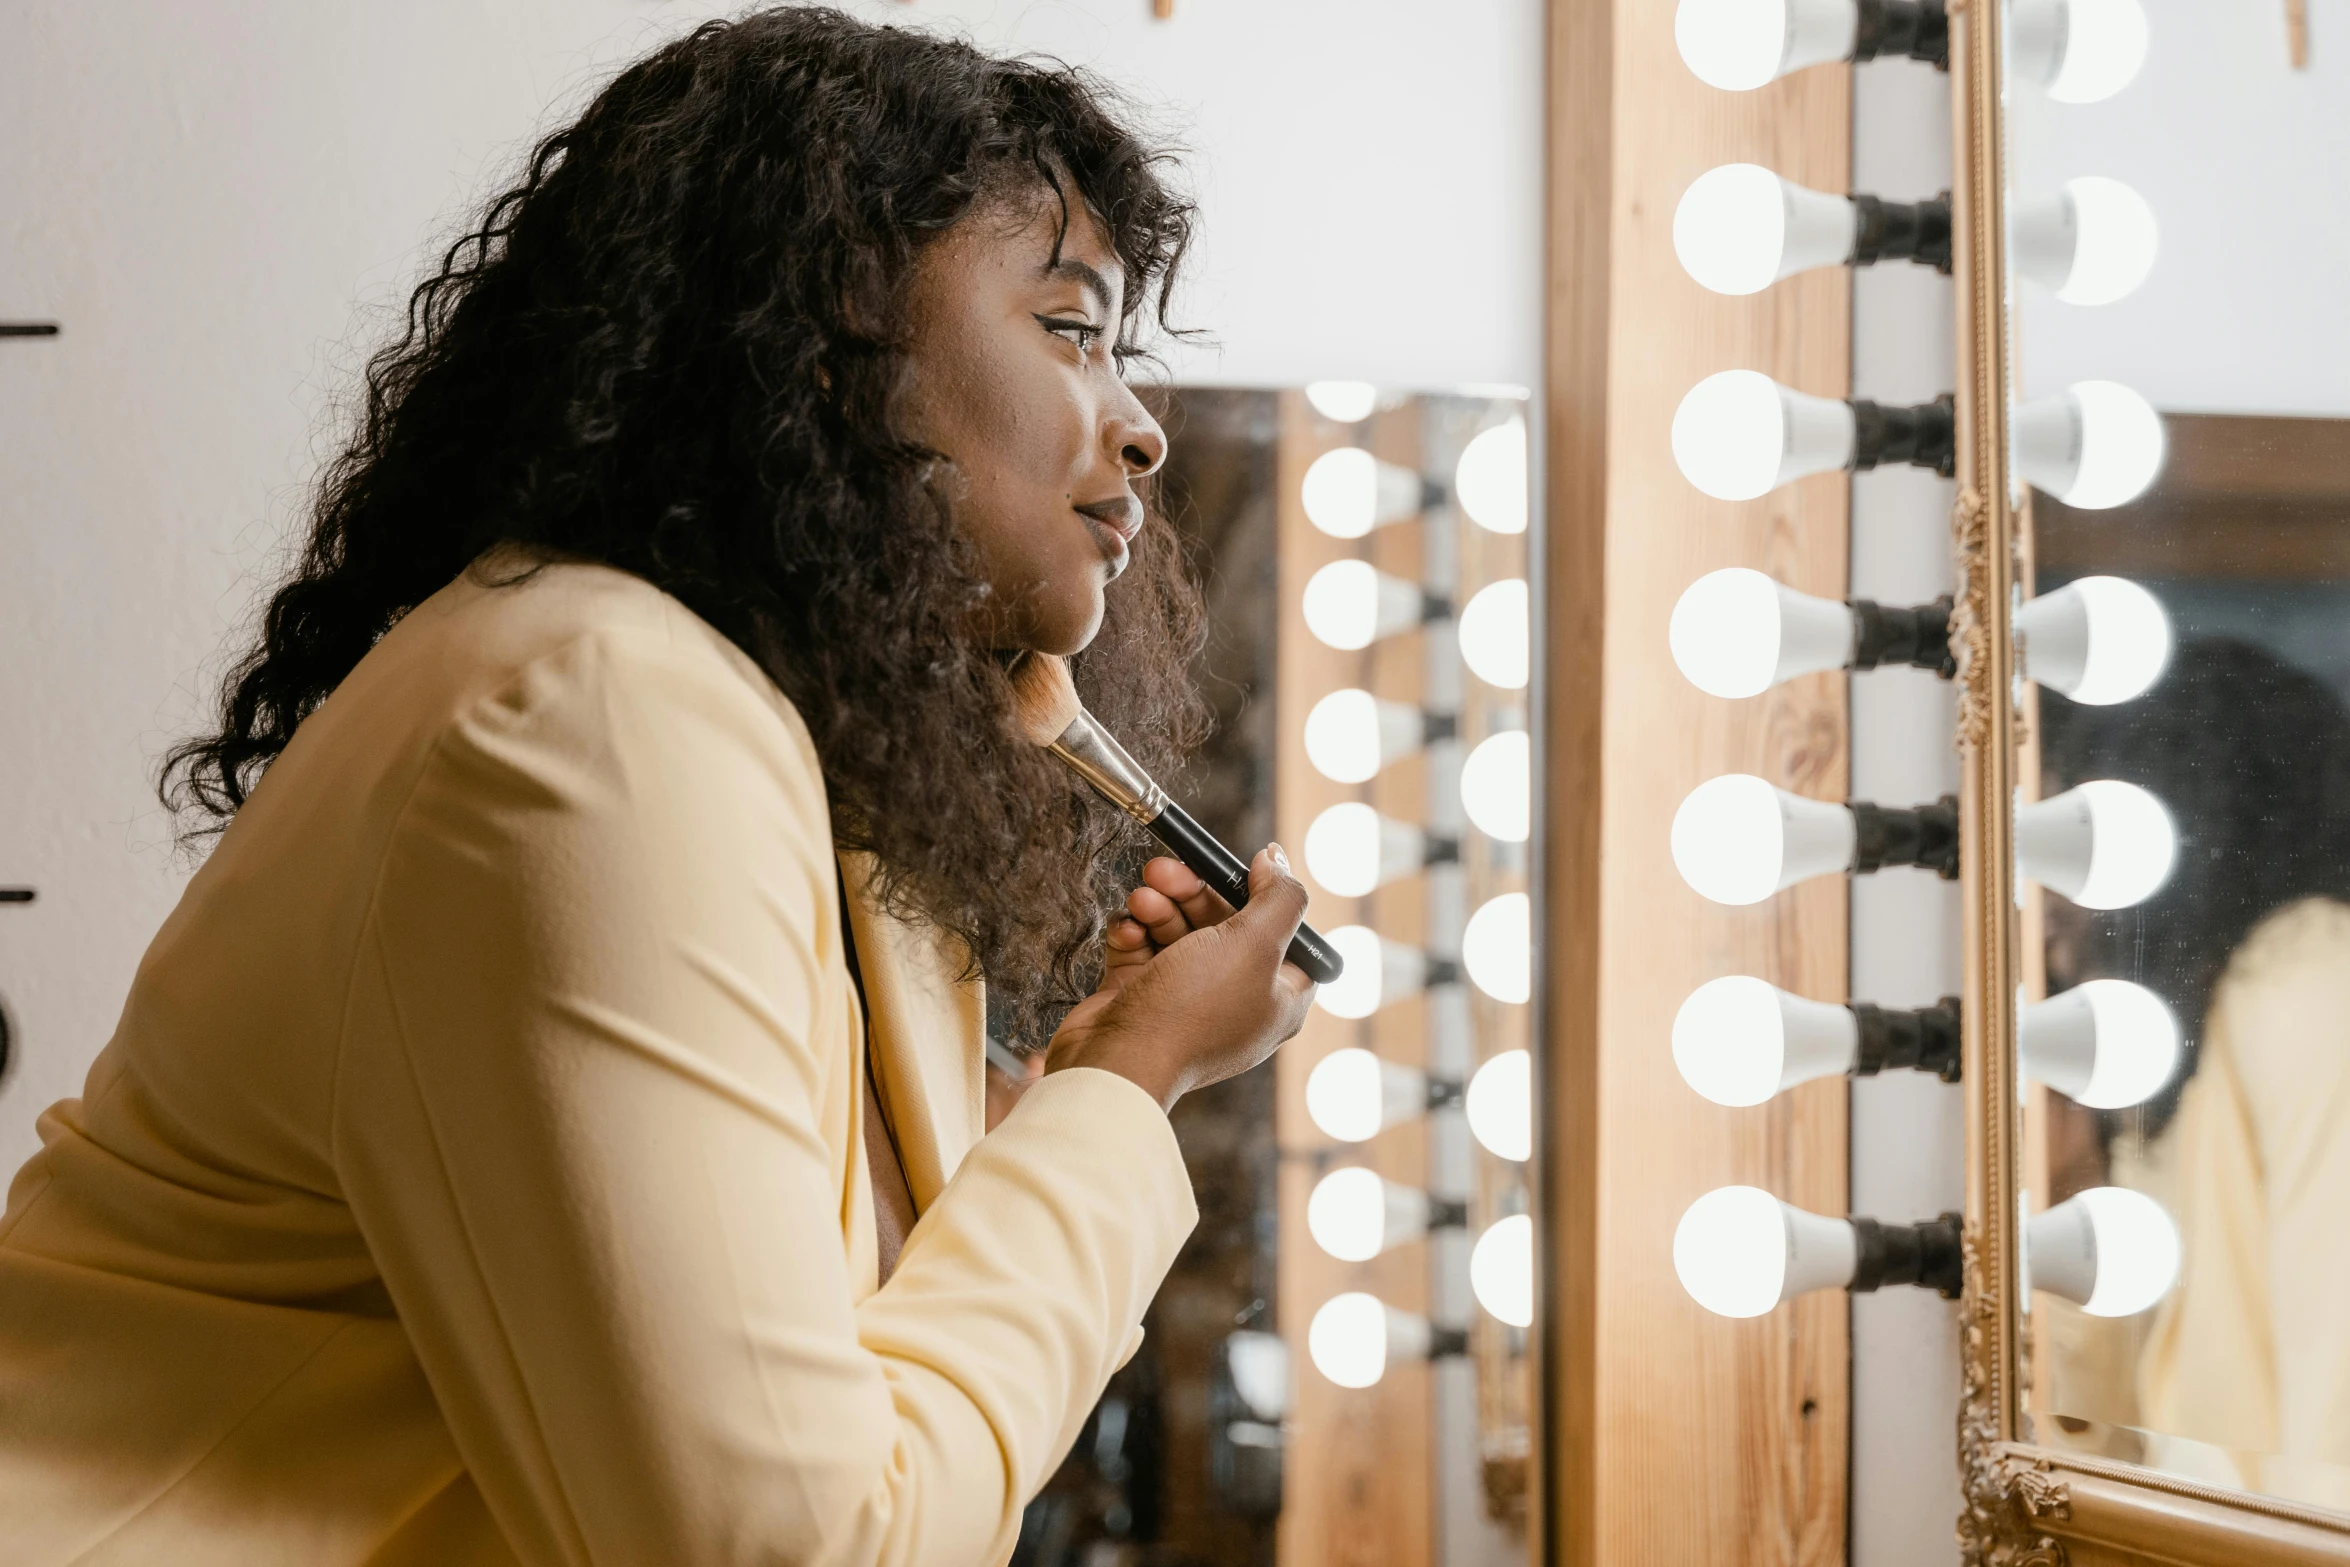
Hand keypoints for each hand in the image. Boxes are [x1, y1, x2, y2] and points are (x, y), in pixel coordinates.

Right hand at [1046, 847, 1316, 1110]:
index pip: (1289, 937)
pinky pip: (1142, 949)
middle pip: (1225, 924)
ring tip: (1142, 899)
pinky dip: (1134, 933)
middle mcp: (1235, 1001)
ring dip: (1159, 906)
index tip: (1244, 869)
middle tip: (1166, 871)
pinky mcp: (1141, 996)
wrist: (1116, 1062)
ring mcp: (1186, 1000)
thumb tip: (1277, 860)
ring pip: (1178, 930)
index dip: (1268, 898)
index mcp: (1278, 1000)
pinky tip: (1128, 930)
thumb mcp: (1255, 944)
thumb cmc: (1191, 1011)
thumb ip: (1280, 897)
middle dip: (1195, 892)